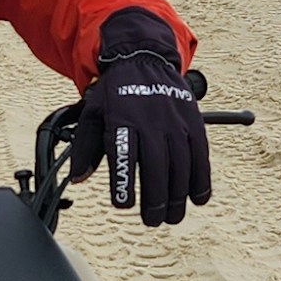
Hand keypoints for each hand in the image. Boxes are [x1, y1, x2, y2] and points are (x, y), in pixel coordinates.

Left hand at [68, 17, 211, 226]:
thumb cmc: (115, 92)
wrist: (144, 59)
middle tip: (152, 220)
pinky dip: (201, 179)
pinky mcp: (193, 122)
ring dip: (178, 196)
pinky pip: (201, 154)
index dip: (123, 182)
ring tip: (172, 217)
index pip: (123, 155)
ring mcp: (175, 121)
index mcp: (122, 119)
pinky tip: (197, 198)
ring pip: (180, 164)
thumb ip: (86, 147)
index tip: (122, 205)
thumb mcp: (93, 113)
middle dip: (155, 199)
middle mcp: (150, 120)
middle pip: (156, 166)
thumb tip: (79, 179)